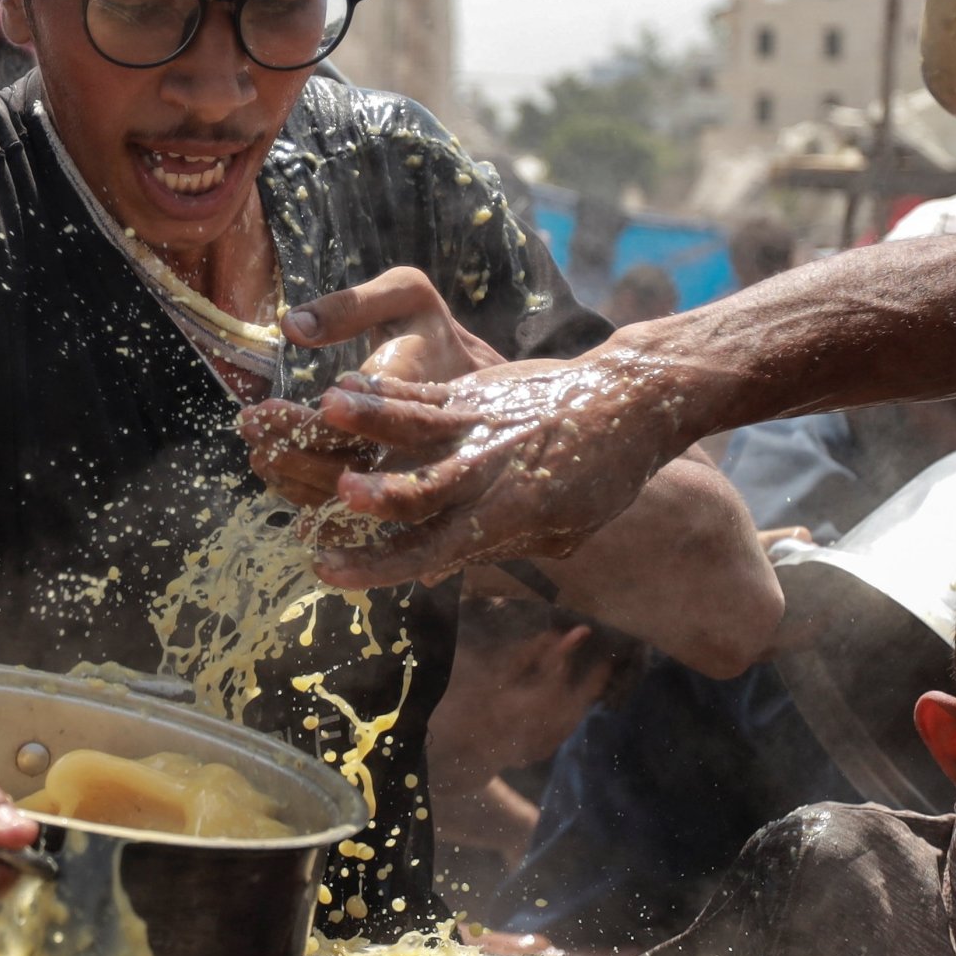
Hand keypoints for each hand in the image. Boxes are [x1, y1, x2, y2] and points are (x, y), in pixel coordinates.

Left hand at [238, 268, 506, 506]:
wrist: (479, 376)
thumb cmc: (431, 327)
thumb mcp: (404, 294)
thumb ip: (350, 307)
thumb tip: (292, 327)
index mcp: (416, 395)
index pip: (349, 426)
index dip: (300, 424)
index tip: (261, 411)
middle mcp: (414, 447)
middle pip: (341, 469)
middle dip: (286, 451)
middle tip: (248, 425)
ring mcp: (404, 474)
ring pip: (342, 496)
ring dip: (289, 475)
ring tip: (255, 449)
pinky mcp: (393, 488)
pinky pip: (349, 505)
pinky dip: (306, 490)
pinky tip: (276, 471)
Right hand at [249, 349, 684, 588]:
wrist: (631, 399)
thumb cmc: (602, 476)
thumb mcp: (564, 529)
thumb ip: (497, 546)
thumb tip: (432, 570)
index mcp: (509, 514)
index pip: (434, 547)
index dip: (378, 562)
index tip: (326, 569)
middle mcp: (489, 469)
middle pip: (423, 487)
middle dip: (376, 494)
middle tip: (333, 495)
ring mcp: (480, 424)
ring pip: (416, 426)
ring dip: (368, 421)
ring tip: (324, 410)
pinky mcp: (476, 389)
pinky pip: (423, 392)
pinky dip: (383, 389)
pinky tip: (341, 385)